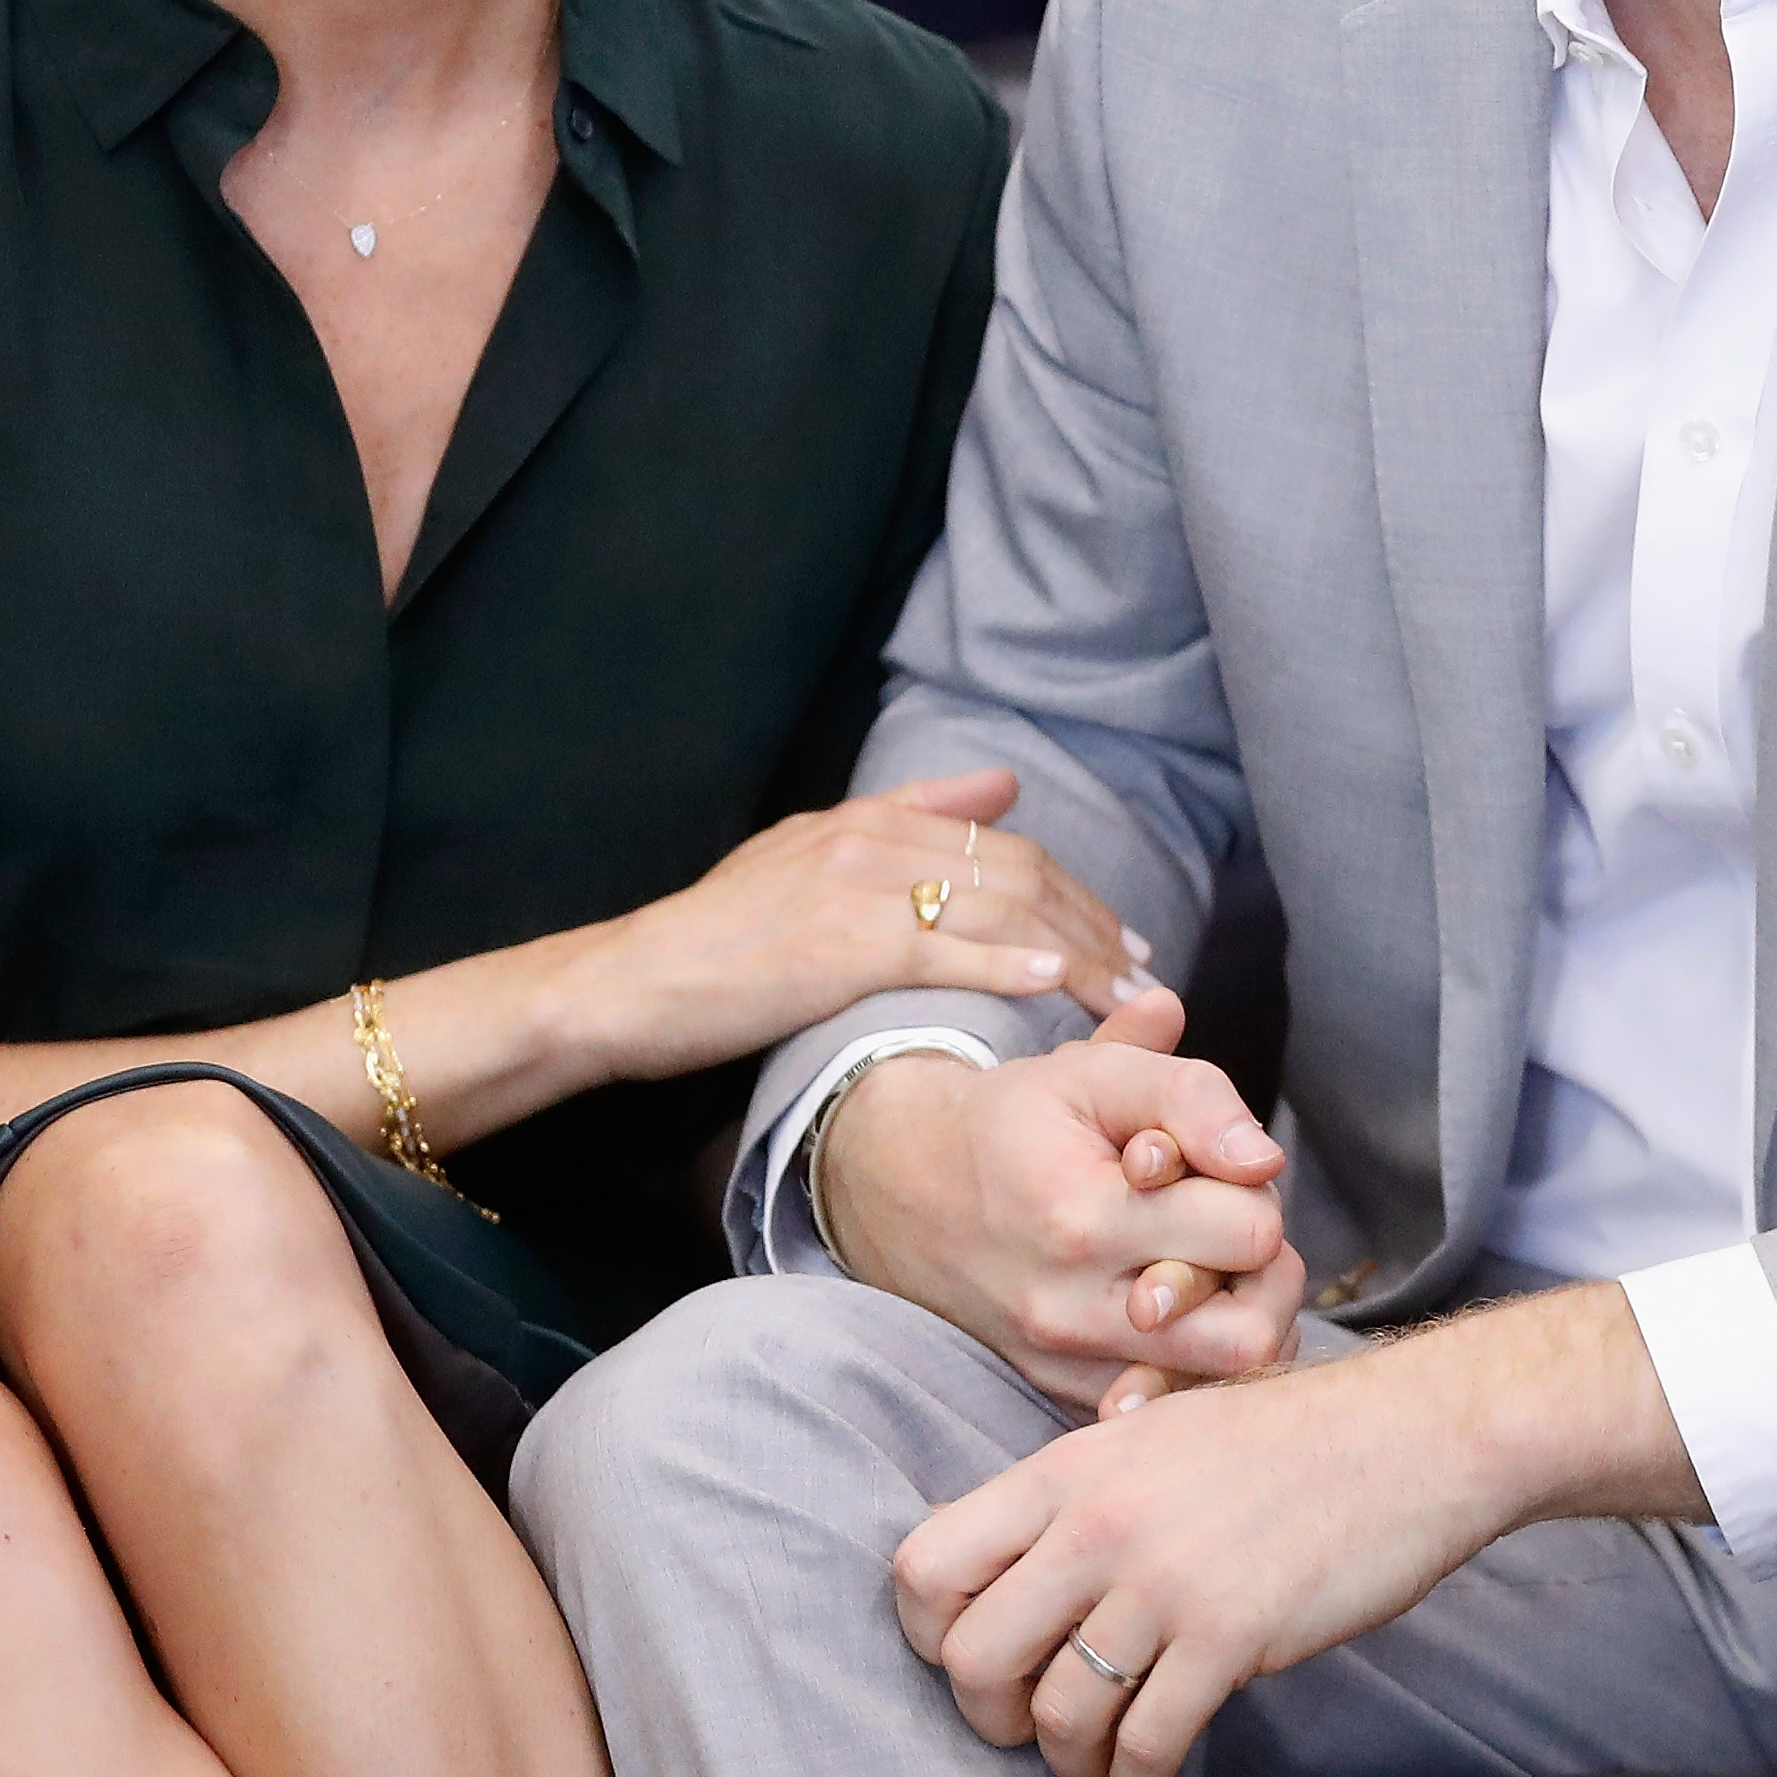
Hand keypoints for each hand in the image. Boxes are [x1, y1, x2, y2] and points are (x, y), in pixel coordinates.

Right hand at [574, 770, 1151, 1081]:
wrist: (634, 980)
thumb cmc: (719, 936)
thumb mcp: (808, 852)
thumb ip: (907, 815)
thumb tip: (1002, 786)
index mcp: (867, 821)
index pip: (1000, 843)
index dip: (1073, 887)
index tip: (1120, 934)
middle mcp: (870, 842)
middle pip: (1015, 873)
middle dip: (1091, 922)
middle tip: (1143, 969)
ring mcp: (856, 891)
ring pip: (995, 911)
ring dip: (1073, 952)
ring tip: (1123, 991)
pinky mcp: (839, 947)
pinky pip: (943, 950)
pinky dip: (1006, 965)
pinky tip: (1054, 985)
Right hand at [817, 985, 1299, 1411]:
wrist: (903, 1179)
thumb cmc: (1016, 1120)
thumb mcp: (1097, 1073)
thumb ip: (1192, 1097)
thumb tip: (1265, 1161)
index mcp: (1085, 1219)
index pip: (1249, 1233)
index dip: (1249, 1187)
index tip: (1208, 1164)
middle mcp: (1072, 1308)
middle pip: (1248, 1331)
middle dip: (1262, 1270)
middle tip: (1228, 1223)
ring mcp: (1065, 1360)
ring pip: (1215, 1377)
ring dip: (1234, 1313)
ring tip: (1207, 1260)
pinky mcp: (1060, 1387)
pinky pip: (1164, 1397)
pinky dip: (1190, 1353)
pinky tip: (1176, 1301)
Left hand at [893, 1301, 1597, 1776]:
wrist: (1406, 1439)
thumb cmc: (1285, 1439)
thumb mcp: (1156, 1432)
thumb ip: (1081, 1491)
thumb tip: (1019, 1562)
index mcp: (1068, 1469)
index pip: (926, 1563)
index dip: (931, 1631)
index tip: (977, 1650)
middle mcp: (1098, 1523)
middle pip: (971, 1657)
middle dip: (988, 1714)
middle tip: (1030, 1721)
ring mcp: (1162, 1581)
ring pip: (1056, 1715)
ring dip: (1070, 1757)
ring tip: (1102, 1751)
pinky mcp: (1228, 1637)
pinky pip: (1145, 1744)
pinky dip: (1140, 1776)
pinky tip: (1156, 1766)